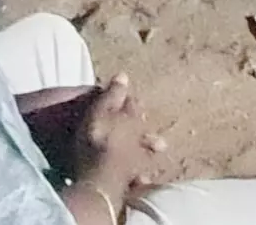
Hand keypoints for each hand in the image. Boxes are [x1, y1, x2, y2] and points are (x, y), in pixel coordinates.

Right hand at [73, 75, 150, 200]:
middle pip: (141, 127)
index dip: (127, 98)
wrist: (102, 179)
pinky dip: (141, 173)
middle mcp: (138, 137)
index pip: (131, 103)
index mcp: (130, 118)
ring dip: (149, 148)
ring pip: (145, 150)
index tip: (125, 94)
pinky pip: (139, 174)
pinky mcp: (131, 179)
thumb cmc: (97, 140)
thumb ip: (113, 95)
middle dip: (142, 123)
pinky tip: (144, 177)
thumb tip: (124, 74)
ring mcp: (137, 159)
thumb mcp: (99, 111)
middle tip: (145, 118)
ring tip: (158, 148)